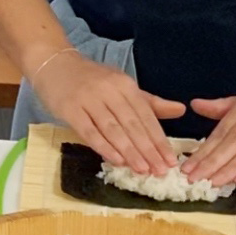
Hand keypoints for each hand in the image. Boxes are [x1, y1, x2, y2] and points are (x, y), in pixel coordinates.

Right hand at [34, 50, 185, 175]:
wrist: (54, 63)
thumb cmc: (91, 78)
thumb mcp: (121, 84)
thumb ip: (149, 101)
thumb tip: (181, 110)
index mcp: (124, 84)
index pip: (146, 115)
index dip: (159, 139)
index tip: (171, 161)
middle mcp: (108, 91)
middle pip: (132, 124)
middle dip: (148, 149)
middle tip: (161, 171)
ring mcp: (88, 99)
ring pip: (113, 129)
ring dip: (129, 151)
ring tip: (143, 170)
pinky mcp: (70, 109)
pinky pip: (89, 131)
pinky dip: (104, 147)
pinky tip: (116, 160)